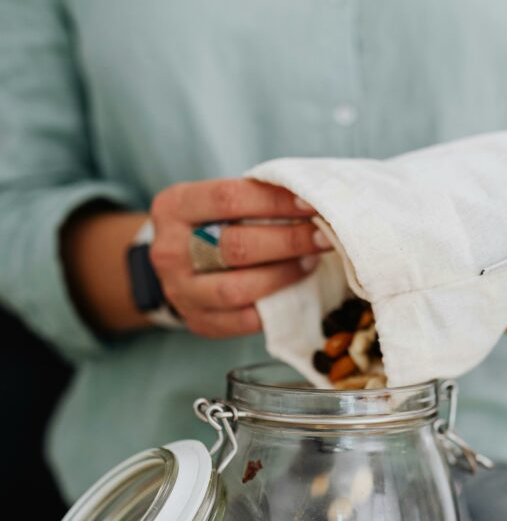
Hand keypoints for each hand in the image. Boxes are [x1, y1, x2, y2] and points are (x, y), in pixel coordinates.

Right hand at [150, 178, 328, 337]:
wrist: (177, 269)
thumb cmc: (211, 226)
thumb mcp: (216, 203)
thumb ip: (254, 198)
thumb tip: (313, 199)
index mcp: (174, 207)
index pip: (228, 199)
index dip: (275, 201)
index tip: (311, 203)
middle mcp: (170, 250)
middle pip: (236, 245)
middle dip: (288, 240)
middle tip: (323, 236)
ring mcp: (182, 291)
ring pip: (238, 288)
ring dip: (283, 275)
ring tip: (311, 262)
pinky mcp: (200, 321)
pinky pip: (244, 320)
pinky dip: (275, 306)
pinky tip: (295, 291)